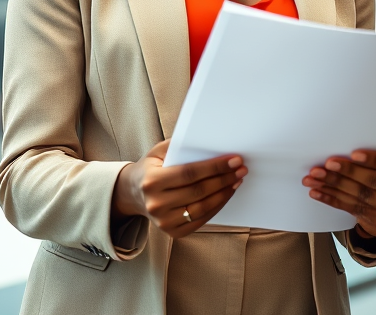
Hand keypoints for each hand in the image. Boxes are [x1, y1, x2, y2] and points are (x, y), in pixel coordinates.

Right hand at [112, 140, 246, 238]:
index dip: (215, 167)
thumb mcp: (159, 151)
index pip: (190, 173)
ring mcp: (164, 221)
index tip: (234, 160)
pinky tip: (226, 194)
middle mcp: (156, 204)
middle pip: (199, 191)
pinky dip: (217, 207)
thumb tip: (212, 143)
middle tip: (241, 169)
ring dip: (224, 194)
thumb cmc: (152, 167)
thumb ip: (180, 146)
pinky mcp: (173, 232)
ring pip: (202, 208)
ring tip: (236, 181)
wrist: (134, 193)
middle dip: (224, 179)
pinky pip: (201, 220)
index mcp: (152, 181)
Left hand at [302, 115, 375, 237]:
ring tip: (315, 178)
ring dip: (336, 188)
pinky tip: (320, 193)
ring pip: (362, 199)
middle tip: (325, 164)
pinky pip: (358, 212)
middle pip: (374, 184)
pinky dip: (336, 202)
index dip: (375, 160)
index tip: (354, 153)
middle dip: (347, 174)